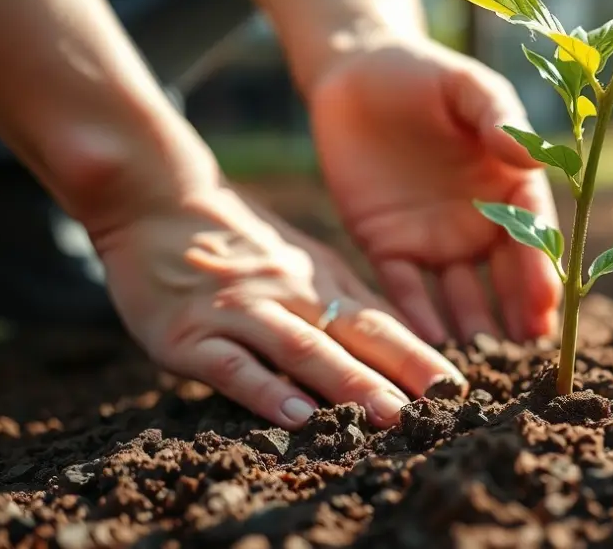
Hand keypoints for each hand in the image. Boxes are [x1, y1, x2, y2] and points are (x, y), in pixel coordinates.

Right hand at [91, 185, 463, 429]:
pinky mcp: (189, 334)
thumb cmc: (234, 236)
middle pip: (356, 333)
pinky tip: (297, 416)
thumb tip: (399, 340)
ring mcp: (241, 311)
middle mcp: (289, 293)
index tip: (458, 387)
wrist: (153, 195)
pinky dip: (266, 391)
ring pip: (304, 349)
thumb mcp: (301, 257)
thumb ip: (342, 298)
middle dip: (402, 372)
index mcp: (320, 279)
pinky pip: (234, 365)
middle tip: (442, 407)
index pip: (381, 320)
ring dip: (349, 384)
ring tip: (389, 416)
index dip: (420, 354)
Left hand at [306, 36, 560, 344]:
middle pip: (502, 277)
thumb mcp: (464, 85)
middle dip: (515, 314)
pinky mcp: (385, 245)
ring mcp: (432, 238)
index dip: (541, 271)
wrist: (354, 70)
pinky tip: (425, 346)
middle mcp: (477, 221)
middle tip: (526, 356)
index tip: (550, 306)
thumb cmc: (421, 71)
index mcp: (507, 185)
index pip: (532, 235)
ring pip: (457, 294)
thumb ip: (496, 116)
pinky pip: (402, 290)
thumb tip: (526, 156)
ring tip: (478, 364)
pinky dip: (414, 318)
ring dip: (470, 328)